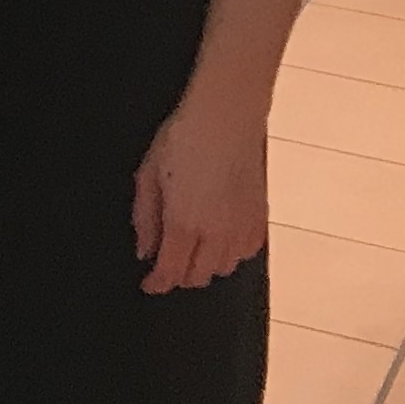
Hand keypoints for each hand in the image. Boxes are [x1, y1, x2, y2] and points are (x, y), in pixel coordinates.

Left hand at [134, 87, 269, 294]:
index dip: (157, 284)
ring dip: (205, 266)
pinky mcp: (260, 218)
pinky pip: (246, 253)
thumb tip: (144, 250)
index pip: (171, 271)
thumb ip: (145, 217)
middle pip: (198, 276)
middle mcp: (217, 233)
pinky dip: (230, 254)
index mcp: (184, 223)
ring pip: (224, 269)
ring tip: (190, 250)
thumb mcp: (148, 174)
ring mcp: (242, 228)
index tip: (148, 286)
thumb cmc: (183, 139)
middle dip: (178, 276)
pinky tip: (219, 239)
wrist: (227, 117)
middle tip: (165, 264)